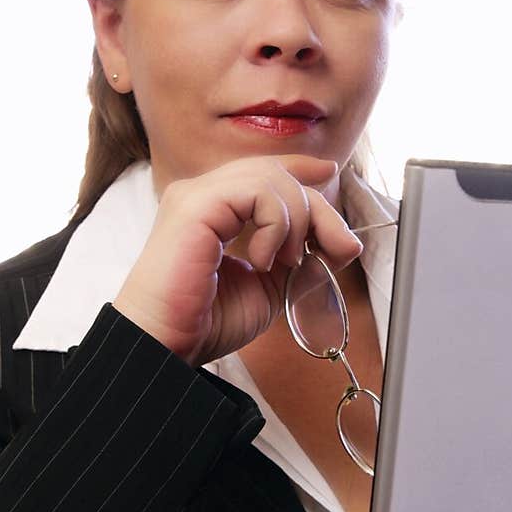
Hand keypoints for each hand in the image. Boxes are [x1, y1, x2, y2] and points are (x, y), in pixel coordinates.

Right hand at [112, 155, 362, 365]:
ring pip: (271, 176)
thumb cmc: (208, 322)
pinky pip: (257, 192)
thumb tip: (343, 240)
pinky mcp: (196, 204)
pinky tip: (265, 259)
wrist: (168, 344)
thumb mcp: (271, 285)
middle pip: (276, 171)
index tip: (330, 173)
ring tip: (288, 261)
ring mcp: (197, 194)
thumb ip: (300, 257)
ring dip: (299, 220)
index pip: (262, 170)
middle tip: (337, 248)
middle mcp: (203, 193)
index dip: (300, 166)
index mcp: (214, 208)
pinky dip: (276, 225)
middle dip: (317, 206)